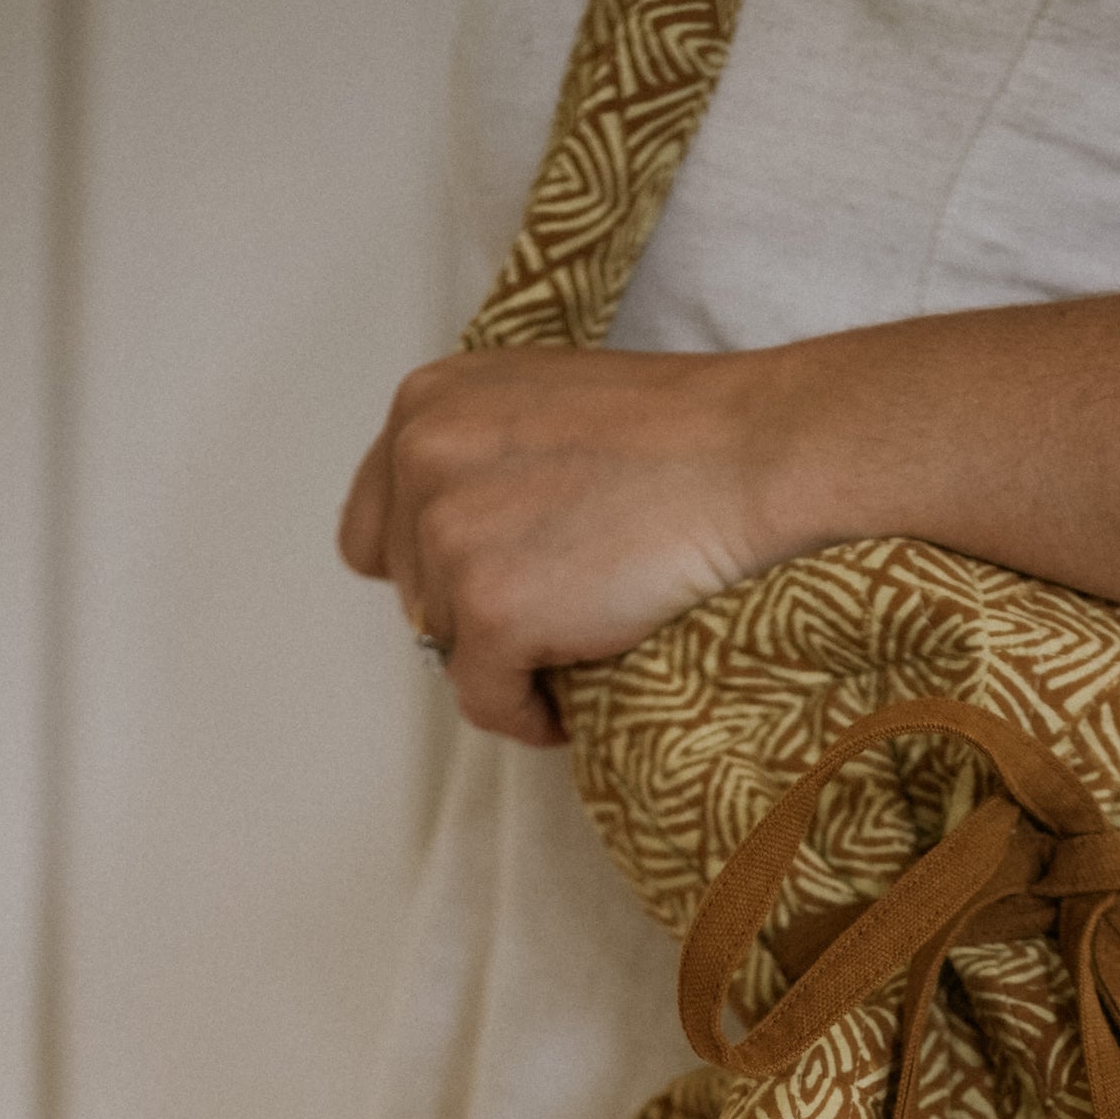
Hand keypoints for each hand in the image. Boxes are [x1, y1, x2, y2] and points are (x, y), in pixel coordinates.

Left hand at [338, 344, 776, 742]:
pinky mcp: (489, 610)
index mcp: (425, 405)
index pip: (374, 526)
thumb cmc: (672, 431)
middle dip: (475, 613)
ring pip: (446, 648)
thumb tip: (454, 542)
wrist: (745, 454)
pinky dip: (524, 715)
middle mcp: (419, 462)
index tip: (482, 589)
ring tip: (577, 646)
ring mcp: (449, 537)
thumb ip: (477, 455)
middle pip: (412, 593)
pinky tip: (565, 706)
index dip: (427, 571)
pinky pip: (484, 699)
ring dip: (505, 661)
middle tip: (555, 615)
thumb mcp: (537, 403)